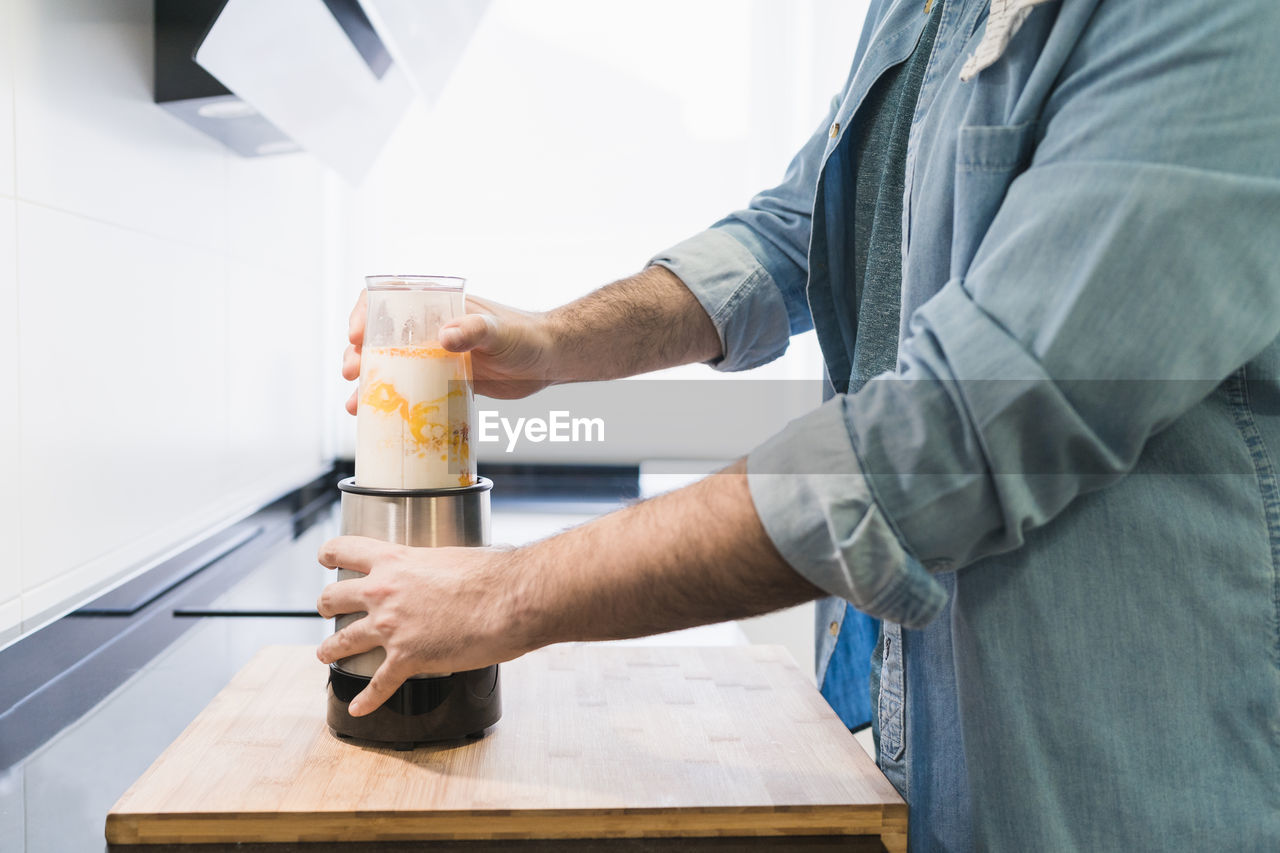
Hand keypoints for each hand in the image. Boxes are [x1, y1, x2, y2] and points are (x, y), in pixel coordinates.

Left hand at [315, 536, 529, 715]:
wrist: (510, 600)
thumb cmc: (493, 574)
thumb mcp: (453, 556)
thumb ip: (434, 566)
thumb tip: (444, 575)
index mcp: (396, 560)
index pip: (346, 550)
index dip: (329, 553)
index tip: (324, 557)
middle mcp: (384, 592)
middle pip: (334, 596)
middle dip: (326, 604)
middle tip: (327, 608)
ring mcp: (391, 627)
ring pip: (342, 640)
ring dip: (330, 649)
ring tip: (326, 653)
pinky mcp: (406, 659)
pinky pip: (378, 684)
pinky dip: (367, 700)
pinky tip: (360, 707)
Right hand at [342, 290, 556, 413]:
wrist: (550, 362)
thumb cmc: (528, 336)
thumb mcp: (500, 331)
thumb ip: (475, 330)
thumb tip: (446, 337)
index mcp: (439, 306)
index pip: (389, 298)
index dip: (364, 313)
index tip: (356, 334)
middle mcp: (432, 328)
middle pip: (381, 336)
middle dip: (359, 353)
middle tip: (351, 372)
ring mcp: (436, 355)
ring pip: (390, 365)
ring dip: (369, 382)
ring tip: (355, 403)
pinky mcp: (445, 380)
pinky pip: (410, 388)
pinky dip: (392, 401)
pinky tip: (376, 417)